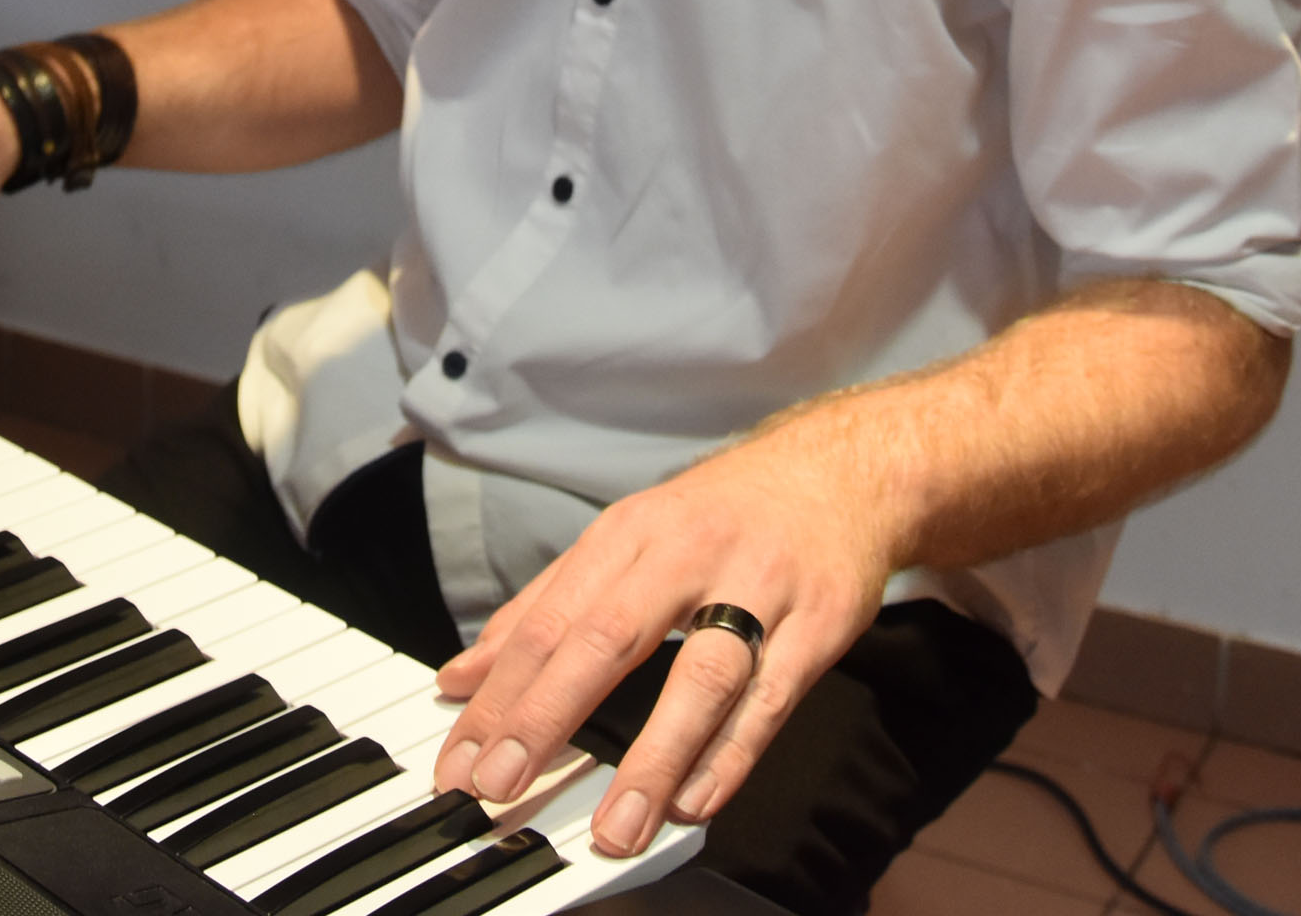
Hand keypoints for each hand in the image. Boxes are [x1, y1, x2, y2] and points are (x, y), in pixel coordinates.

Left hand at [430, 423, 899, 857]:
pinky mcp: (818, 623)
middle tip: (499, 786)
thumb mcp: (626, 539)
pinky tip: (695, 801)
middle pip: (609, 639)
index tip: (461, 759)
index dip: (500, 694)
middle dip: (547, 717)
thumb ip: (544, 607)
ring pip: (701, 676)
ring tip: (615, 826)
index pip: (550, 620)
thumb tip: (462, 678)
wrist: (838, 473)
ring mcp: (759, 587)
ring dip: (654, 758)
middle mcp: (688, 553)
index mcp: (630, 533)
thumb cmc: (718, 517)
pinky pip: (770, 698)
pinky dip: (731, 754)